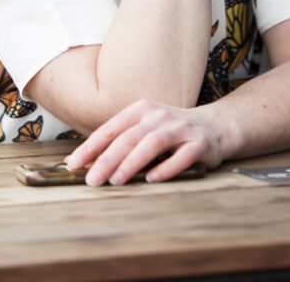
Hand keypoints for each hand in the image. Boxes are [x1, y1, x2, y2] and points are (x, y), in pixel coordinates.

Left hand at [63, 98, 225, 185]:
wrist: (215, 126)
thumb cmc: (171, 131)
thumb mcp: (145, 127)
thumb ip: (121, 141)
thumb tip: (88, 162)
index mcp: (141, 109)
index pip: (111, 128)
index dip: (91, 146)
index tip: (74, 164)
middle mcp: (159, 116)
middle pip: (129, 137)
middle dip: (107, 159)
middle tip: (91, 179)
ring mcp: (180, 128)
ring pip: (152, 143)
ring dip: (132, 162)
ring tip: (116, 180)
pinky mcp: (199, 144)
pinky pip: (182, 157)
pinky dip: (166, 168)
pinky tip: (152, 179)